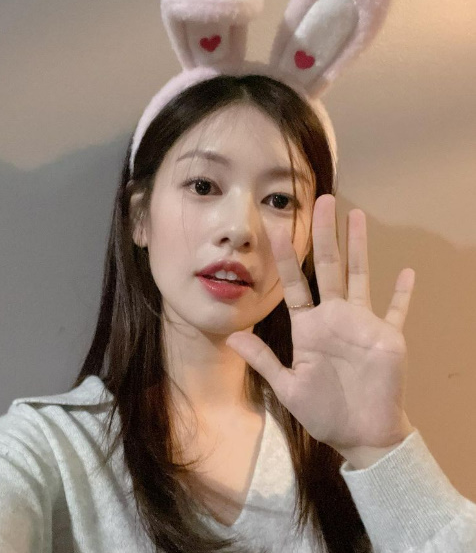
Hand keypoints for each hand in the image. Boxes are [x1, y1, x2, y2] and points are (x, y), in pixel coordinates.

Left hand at [225, 194, 415, 454]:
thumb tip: (231, 336)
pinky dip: (402, 293)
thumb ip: (263, 359)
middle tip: (322, 201)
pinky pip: (396, 310)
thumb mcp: (288, 387)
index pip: (295, 285)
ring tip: (356, 216)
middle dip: (325, 235)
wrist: (360, 435)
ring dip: (359, 247)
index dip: (286, 258)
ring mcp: (362, 324)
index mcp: (309, 327)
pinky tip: (406, 271)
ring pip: (359, 276)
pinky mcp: (387, 336)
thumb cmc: (324, 413)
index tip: (277, 229)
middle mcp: (334, 317)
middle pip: (328, 268)